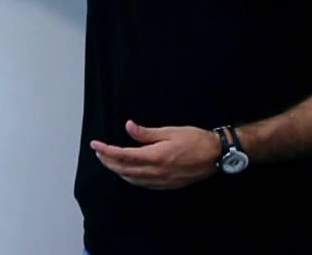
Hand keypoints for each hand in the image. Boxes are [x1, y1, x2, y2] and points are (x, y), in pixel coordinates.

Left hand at [89, 120, 220, 189]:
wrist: (216, 155)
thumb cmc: (195, 140)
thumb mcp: (170, 131)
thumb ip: (146, 132)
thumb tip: (128, 127)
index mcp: (155, 156)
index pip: (123, 155)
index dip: (106, 150)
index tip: (95, 144)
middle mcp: (156, 171)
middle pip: (124, 169)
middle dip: (108, 161)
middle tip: (98, 152)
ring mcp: (162, 180)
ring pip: (132, 179)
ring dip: (117, 170)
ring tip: (109, 161)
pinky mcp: (167, 184)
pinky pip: (143, 184)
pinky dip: (131, 178)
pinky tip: (128, 172)